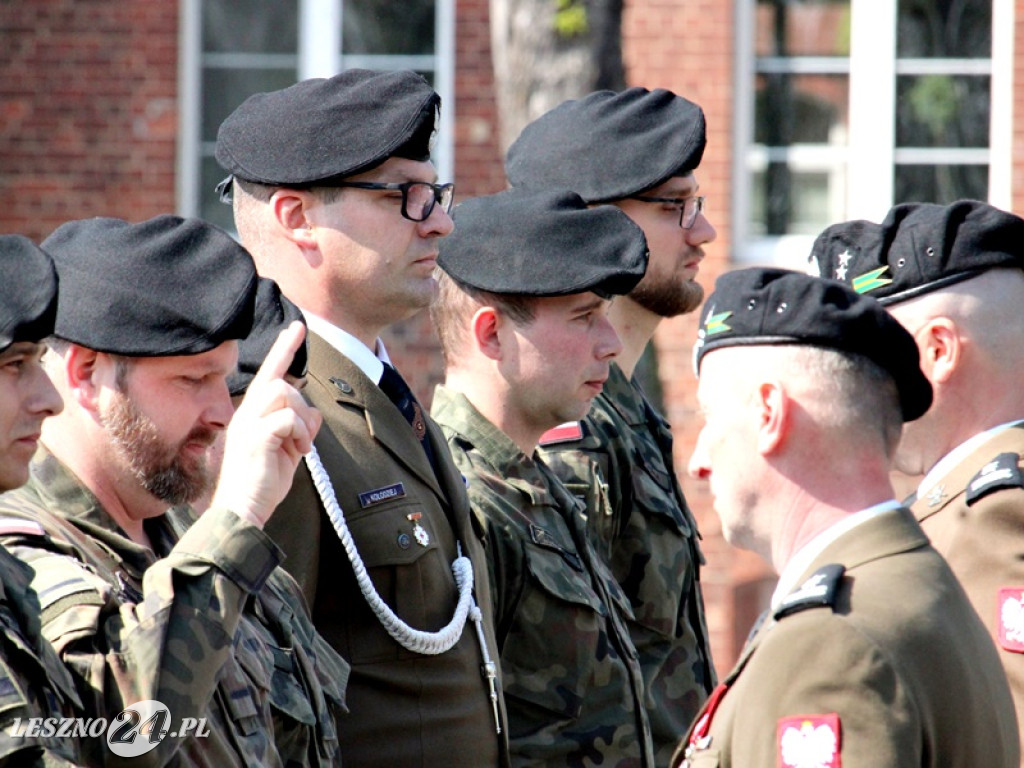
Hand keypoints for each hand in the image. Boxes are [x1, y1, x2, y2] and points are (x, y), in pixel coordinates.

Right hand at [210, 322, 321, 526]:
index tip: (298, 326)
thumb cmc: (261, 486)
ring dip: (301, 421)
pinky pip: (288, 417)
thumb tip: (313, 413)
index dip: (284, 349)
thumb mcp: (286, 453)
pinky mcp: (255, 436)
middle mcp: (246, 414)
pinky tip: (296, 452)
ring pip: (285, 394)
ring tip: (298, 448)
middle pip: (282, 383)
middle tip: (303, 442)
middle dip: (302, 408)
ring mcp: (248, 423)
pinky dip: (299, 433)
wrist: (241, 512)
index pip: (270, 374)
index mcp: (251, 416)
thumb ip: (298, 431)